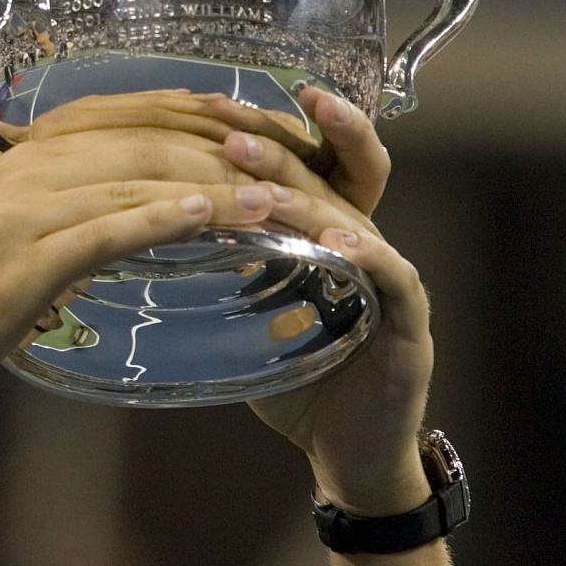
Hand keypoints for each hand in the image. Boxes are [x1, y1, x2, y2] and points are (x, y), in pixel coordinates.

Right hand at [0, 91, 301, 404]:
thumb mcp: (11, 231)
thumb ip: (66, 207)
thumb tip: (136, 206)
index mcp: (30, 153)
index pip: (135, 111)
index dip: (207, 112)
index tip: (267, 127)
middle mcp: (30, 164)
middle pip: (150, 136)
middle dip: (231, 147)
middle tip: (295, 167)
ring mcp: (25, 207)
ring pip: (139, 176)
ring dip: (219, 185)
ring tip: (283, 198)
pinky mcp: (24, 255)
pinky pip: (107, 227)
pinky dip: (164, 218)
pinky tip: (213, 218)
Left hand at [231, 89, 435, 515]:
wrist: (346, 458)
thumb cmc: (299, 383)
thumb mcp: (251, 316)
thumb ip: (224, 273)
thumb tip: (157, 239)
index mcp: (326, 237)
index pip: (304, 167)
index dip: (267, 134)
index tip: (215, 107)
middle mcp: (363, 245)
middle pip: (328, 176)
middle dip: (280, 146)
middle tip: (229, 128)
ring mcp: (390, 280)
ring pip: (352, 219)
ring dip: (306, 197)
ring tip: (261, 178)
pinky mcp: (409, 325)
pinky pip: (393, 278)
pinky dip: (366, 257)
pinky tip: (335, 243)